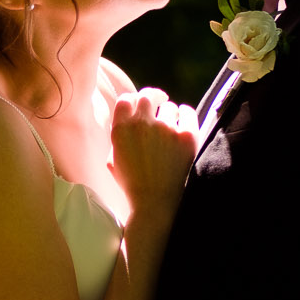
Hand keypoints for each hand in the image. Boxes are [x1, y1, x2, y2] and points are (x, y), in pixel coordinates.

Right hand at [108, 88, 196, 217]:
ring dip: (169, 112)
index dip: (133, 100)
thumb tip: (127, 121)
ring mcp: (165, 129)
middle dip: (152, 97)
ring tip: (171, 124)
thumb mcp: (112, 160)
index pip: (125, 99)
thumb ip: (118, 137)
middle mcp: (141, 125)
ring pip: (169, 106)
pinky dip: (185, 113)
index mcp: (120, 130)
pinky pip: (188, 112)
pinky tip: (184, 118)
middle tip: (158, 100)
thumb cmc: (132, 185)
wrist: (154, 203)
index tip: (139, 104)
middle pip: (147, 96)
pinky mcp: (187, 135)